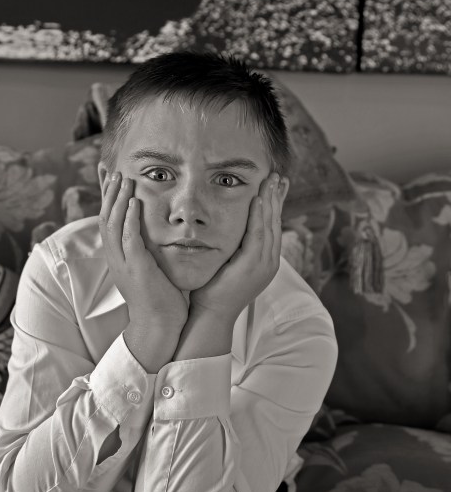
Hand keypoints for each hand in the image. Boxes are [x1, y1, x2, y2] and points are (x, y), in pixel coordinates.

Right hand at [98, 172, 188, 331]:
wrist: (159, 326)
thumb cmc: (161, 298)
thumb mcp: (151, 267)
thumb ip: (149, 248)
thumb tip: (158, 230)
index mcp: (118, 257)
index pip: (107, 221)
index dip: (106, 198)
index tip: (108, 176)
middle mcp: (115, 258)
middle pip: (104, 218)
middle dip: (108, 192)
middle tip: (113, 170)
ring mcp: (123, 263)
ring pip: (112, 225)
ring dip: (117, 199)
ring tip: (123, 179)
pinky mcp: (135, 269)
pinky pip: (128, 239)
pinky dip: (129, 219)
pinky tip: (132, 202)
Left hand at [188, 172, 286, 326]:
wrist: (212, 315)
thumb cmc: (214, 291)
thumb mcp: (229, 264)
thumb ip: (234, 248)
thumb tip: (229, 229)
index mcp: (265, 261)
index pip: (273, 227)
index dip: (276, 205)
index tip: (277, 185)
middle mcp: (269, 261)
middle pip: (276, 222)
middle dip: (278, 197)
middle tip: (279, 176)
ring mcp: (263, 264)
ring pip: (270, 225)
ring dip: (271, 201)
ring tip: (271, 180)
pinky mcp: (252, 265)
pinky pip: (258, 235)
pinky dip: (259, 216)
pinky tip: (259, 199)